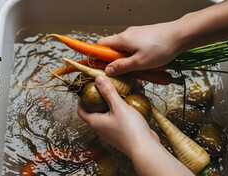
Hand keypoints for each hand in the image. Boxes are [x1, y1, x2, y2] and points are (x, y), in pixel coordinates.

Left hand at [77, 76, 193, 175]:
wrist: (145, 148)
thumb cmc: (130, 130)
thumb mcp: (119, 106)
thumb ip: (108, 92)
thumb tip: (98, 79)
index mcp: (95, 123)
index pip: (81, 110)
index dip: (81, 99)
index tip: (86, 90)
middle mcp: (101, 130)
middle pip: (93, 113)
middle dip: (96, 101)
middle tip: (101, 89)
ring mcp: (110, 134)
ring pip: (105, 117)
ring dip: (107, 107)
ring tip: (115, 96)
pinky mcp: (120, 135)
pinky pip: (115, 121)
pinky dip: (117, 113)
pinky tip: (126, 107)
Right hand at [97, 22, 185, 75]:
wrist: (181, 34)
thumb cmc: (162, 47)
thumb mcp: (140, 63)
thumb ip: (122, 67)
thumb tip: (108, 70)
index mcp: (122, 39)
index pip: (101, 45)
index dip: (98, 56)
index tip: (100, 66)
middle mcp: (127, 33)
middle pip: (113, 48)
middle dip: (117, 61)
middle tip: (126, 71)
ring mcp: (137, 33)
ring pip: (126, 48)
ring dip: (130, 59)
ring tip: (142, 68)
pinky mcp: (145, 35)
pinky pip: (136, 47)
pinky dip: (138, 55)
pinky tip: (149, 62)